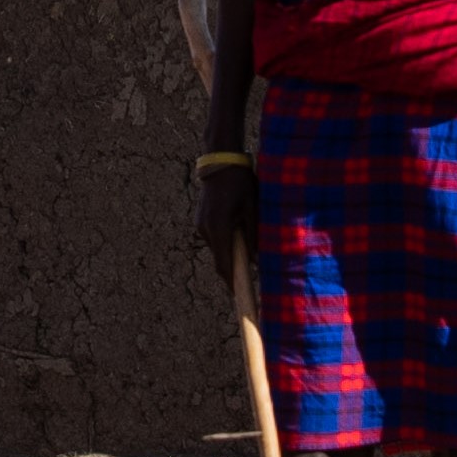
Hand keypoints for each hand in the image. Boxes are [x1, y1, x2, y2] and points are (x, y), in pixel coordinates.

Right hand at [193, 158, 251, 292]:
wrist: (220, 161)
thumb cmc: (240, 182)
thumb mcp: (252, 207)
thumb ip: (253, 234)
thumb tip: (255, 258)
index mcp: (219, 228)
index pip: (224, 265)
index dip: (232, 283)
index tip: (240, 296)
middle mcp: (206, 229)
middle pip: (220, 260)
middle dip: (233, 271)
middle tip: (248, 280)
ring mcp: (201, 225)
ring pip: (218, 249)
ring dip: (230, 254)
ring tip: (246, 245)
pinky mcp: (201, 221)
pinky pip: (214, 238)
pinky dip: (226, 242)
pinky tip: (237, 232)